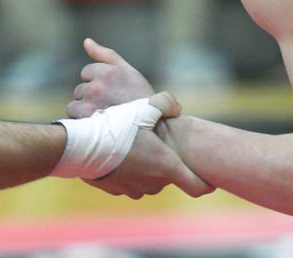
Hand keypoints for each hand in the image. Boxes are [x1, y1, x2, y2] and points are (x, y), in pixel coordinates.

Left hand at [67, 38, 154, 117]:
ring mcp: (90, 105)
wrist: (155, 127)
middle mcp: (96, 87)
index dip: (97, 83)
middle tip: (108, 106)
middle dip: (90, 97)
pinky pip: (74, 119)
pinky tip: (97, 125)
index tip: (109, 93)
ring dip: (84, 110)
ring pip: (74, 106)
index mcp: (105, 72)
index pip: (86, 73)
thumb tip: (86, 41)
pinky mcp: (87, 122)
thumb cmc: (142, 98)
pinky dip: (82, 122)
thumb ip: (105, 54)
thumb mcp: (128, 71)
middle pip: (80, 90)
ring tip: (103, 117)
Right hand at [83, 115, 214, 198]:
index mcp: (166, 166)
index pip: (198, 186)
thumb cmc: (116, 126)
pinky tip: (115, 154)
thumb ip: (166, 103)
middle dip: (165, 164)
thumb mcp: (145, 108)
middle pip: (168, 179)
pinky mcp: (114, 190)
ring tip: (132, 147)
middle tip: (155, 145)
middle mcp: (153, 183)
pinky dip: (125, 172)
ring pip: (146, 181)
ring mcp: (132, 189)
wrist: (83, 144)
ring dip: (144, 169)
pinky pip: (126, 183)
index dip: (206, 182)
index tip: (209, 179)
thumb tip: (176, 107)